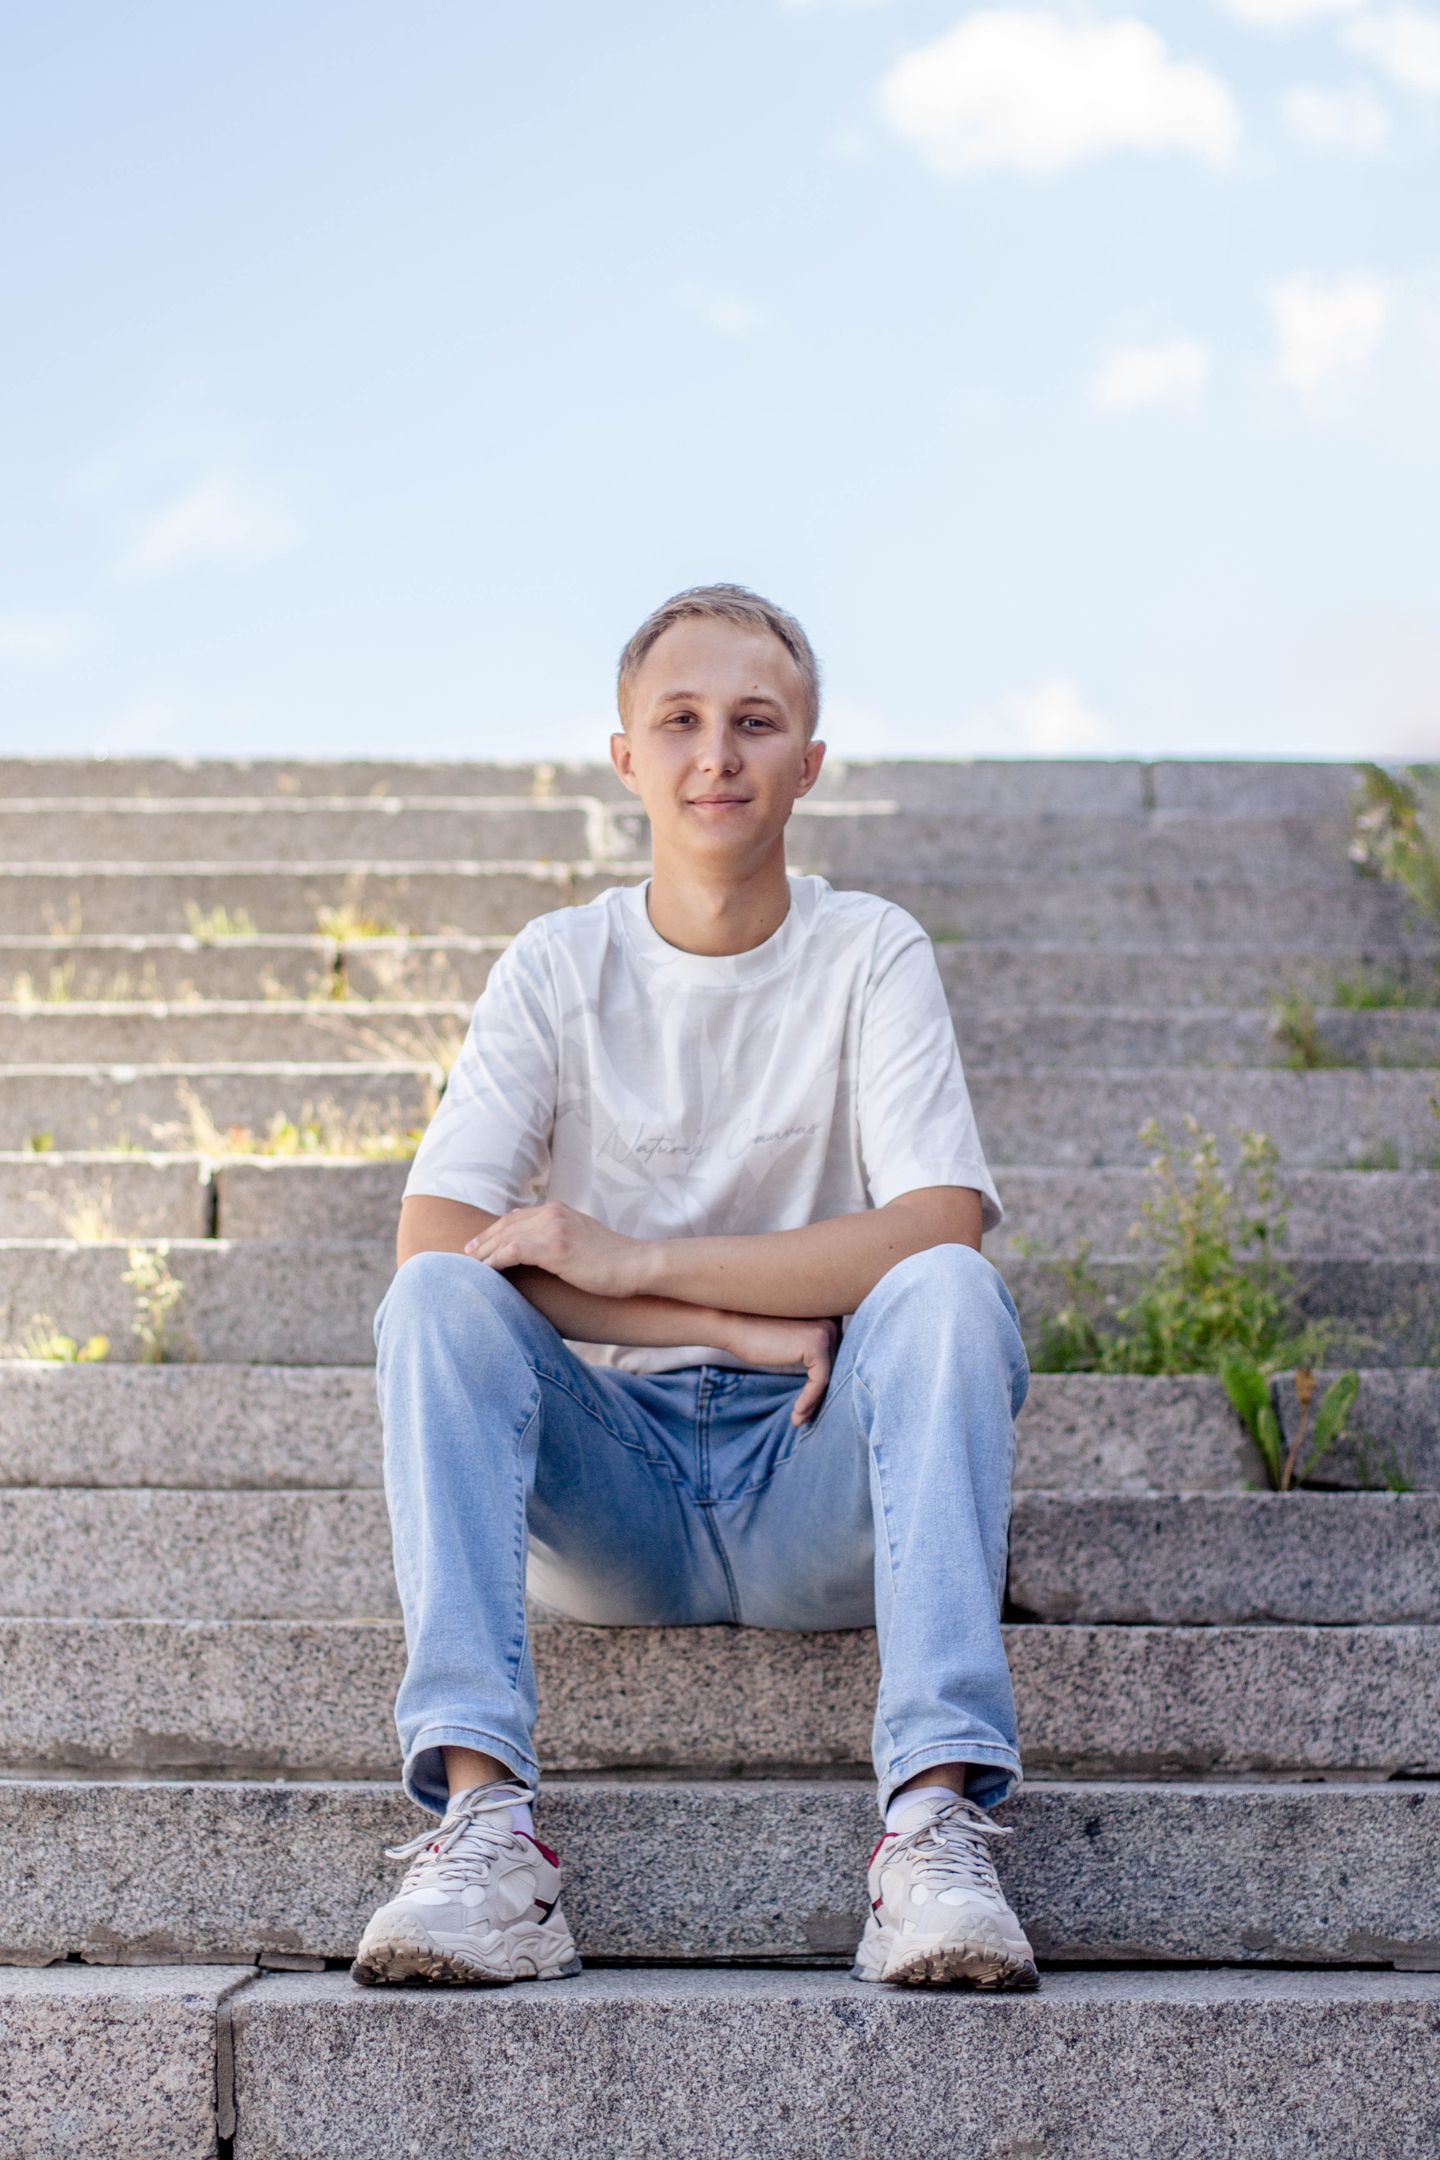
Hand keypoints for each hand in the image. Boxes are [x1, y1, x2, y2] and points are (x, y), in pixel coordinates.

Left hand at [463, 1202, 648, 1298]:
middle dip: (483, 1239)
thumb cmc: (614, 1260)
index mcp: (559, 1210)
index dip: (494, 1231)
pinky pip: (513, 1251)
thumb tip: (538, 1249)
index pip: (516, 1217)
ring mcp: (554, 1229)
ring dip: (484, 1252)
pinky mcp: (555, 1248)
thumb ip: (561, 1238)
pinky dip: (496, 1260)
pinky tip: (486, 1270)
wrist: (638, 1264)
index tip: (478, 1244)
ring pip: (506, 1237)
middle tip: (465, 1254)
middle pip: (506, 1225)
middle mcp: (554, 1214)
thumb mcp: (583, 1240)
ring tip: (469, 1265)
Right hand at [721, 1312, 841, 1425]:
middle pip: (836, 1366)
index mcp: (829, 1314)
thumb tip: (830, 1385)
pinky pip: (820, 1380)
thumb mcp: (792, 1343)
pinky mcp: (815, 1345)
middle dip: (820, 1395)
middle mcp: (832, 1319)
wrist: (733, 1325)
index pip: (837, 1355)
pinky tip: (797, 1412)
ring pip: (829, 1376)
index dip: (825, 1383)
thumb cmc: (757, 1335)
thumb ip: (813, 1351)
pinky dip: (809, 1399)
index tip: (809, 1405)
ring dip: (814, 1402)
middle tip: (804, 1416)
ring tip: (799, 1419)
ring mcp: (825, 1331)